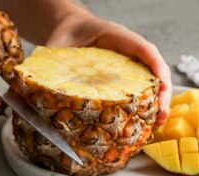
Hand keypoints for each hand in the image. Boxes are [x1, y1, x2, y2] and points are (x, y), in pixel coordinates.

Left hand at [45, 9, 171, 124]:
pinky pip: (140, 90)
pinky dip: (146, 105)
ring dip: (157, 102)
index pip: (142, 48)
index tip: (161, 83)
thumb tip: (37, 83)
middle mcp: (128, 51)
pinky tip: (146, 121)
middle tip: (161, 114)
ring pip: (151, 82)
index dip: (154, 65)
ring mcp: (129, 65)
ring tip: (158, 122)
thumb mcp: (57, 46)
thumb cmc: (64, 37)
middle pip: (154, 69)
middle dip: (162, 92)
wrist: (68, 30)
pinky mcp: (125, 78)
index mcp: (116, 36)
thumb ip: (51, 59)